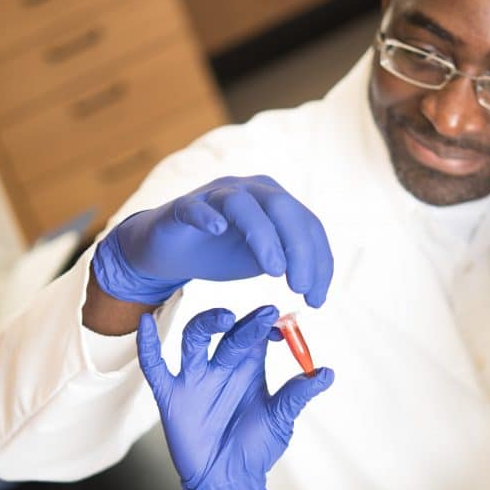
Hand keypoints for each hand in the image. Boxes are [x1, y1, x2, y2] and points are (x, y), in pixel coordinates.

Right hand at [94, 175, 332, 305]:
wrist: (170, 250)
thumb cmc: (221, 253)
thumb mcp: (261, 262)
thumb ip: (288, 266)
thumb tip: (316, 294)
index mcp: (276, 202)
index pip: (308, 225)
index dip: (319, 262)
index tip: (317, 299)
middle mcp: (250, 190)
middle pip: (283, 208)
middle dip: (299, 248)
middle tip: (301, 287)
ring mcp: (215, 194)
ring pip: (244, 205)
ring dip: (264, 236)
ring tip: (274, 271)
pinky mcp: (183, 206)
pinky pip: (195, 206)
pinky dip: (207, 215)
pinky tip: (218, 229)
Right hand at [138, 305, 332, 489]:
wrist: (229, 482)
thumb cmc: (255, 449)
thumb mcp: (281, 418)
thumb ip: (298, 394)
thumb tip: (327, 373)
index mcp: (249, 367)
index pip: (256, 335)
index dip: (267, 325)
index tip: (282, 324)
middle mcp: (222, 367)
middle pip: (231, 334)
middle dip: (247, 324)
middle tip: (266, 314)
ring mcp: (196, 378)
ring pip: (195, 339)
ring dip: (207, 323)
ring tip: (224, 317)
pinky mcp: (172, 395)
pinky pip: (155, 367)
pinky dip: (147, 345)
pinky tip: (145, 324)